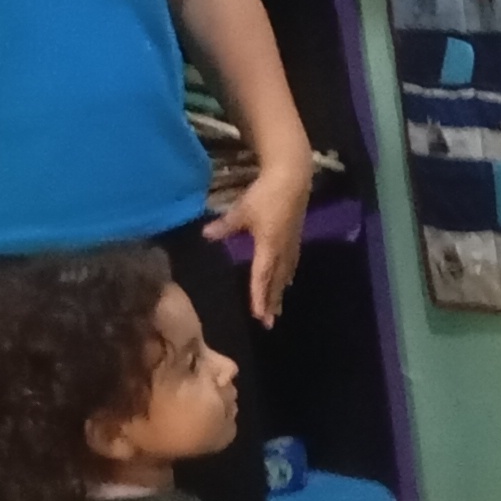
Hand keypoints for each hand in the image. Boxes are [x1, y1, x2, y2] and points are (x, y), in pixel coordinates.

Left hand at [204, 155, 311, 324]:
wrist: (293, 178)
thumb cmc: (266, 194)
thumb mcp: (242, 210)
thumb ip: (224, 225)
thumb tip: (205, 235)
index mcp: (268, 246)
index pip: (262, 276)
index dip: (260, 296)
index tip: (258, 315)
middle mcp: (282, 250)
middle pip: (276, 281)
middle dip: (272, 302)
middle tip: (270, 323)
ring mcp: (290, 245)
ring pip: (285, 274)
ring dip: (280, 293)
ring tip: (278, 309)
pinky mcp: (294, 238)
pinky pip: (291, 264)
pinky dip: (287, 277)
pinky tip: (288, 281)